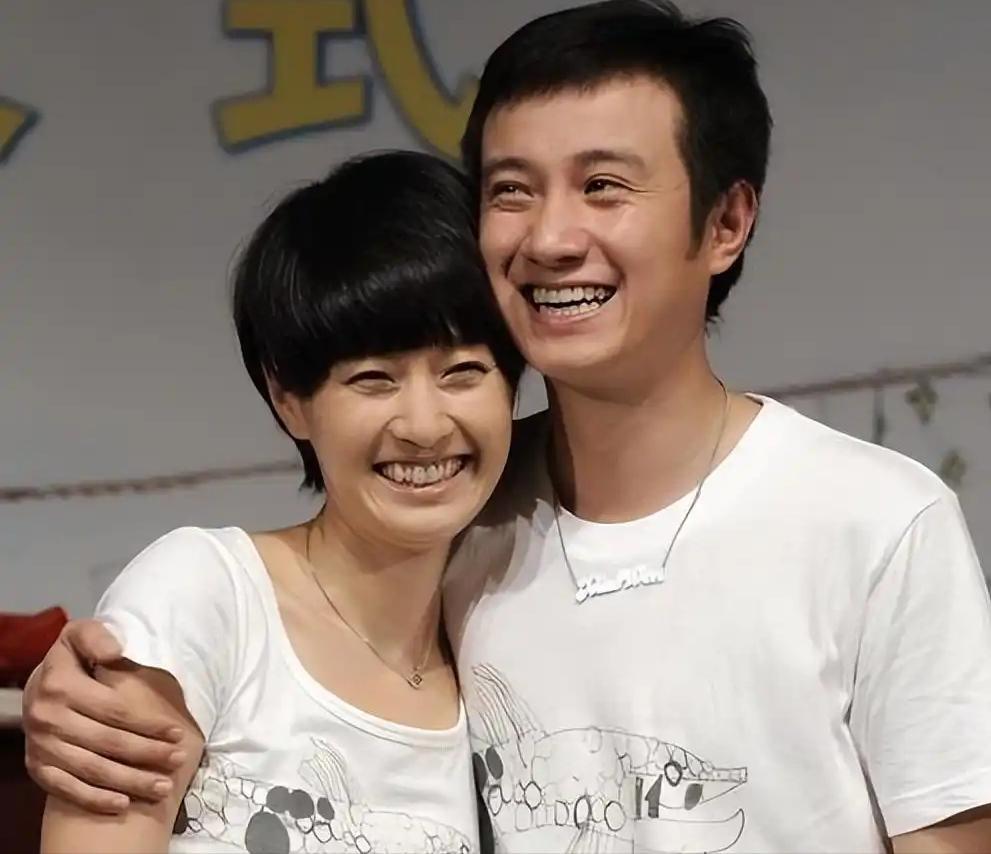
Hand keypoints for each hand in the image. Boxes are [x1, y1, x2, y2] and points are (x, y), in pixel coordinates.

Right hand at [23, 619, 186, 813]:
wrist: (37, 686)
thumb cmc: (73, 658)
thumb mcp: (81, 634)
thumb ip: (97, 637)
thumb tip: (115, 653)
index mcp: (60, 685)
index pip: (115, 710)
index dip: (148, 722)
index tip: (177, 732)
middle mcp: (47, 718)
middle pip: (108, 743)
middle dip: (147, 754)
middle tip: (177, 760)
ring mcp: (41, 746)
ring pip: (92, 769)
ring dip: (130, 781)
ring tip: (161, 787)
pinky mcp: (37, 767)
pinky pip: (67, 789)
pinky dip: (95, 799)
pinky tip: (123, 803)